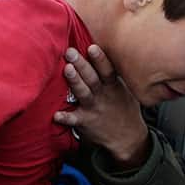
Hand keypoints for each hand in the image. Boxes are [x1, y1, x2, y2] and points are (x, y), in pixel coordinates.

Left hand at [53, 45, 149, 168]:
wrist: (128, 138)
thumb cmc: (125, 109)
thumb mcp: (127, 90)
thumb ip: (117, 74)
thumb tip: (111, 53)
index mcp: (113, 86)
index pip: (107, 70)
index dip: (100, 59)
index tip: (92, 47)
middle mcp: (103, 96)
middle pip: (92, 78)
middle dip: (81, 64)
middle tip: (70, 52)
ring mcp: (93, 108)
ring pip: (83, 93)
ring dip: (75, 82)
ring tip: (67, 70)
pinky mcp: (85, 121)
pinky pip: (73, 119)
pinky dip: (65, 117)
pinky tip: (56, 115)